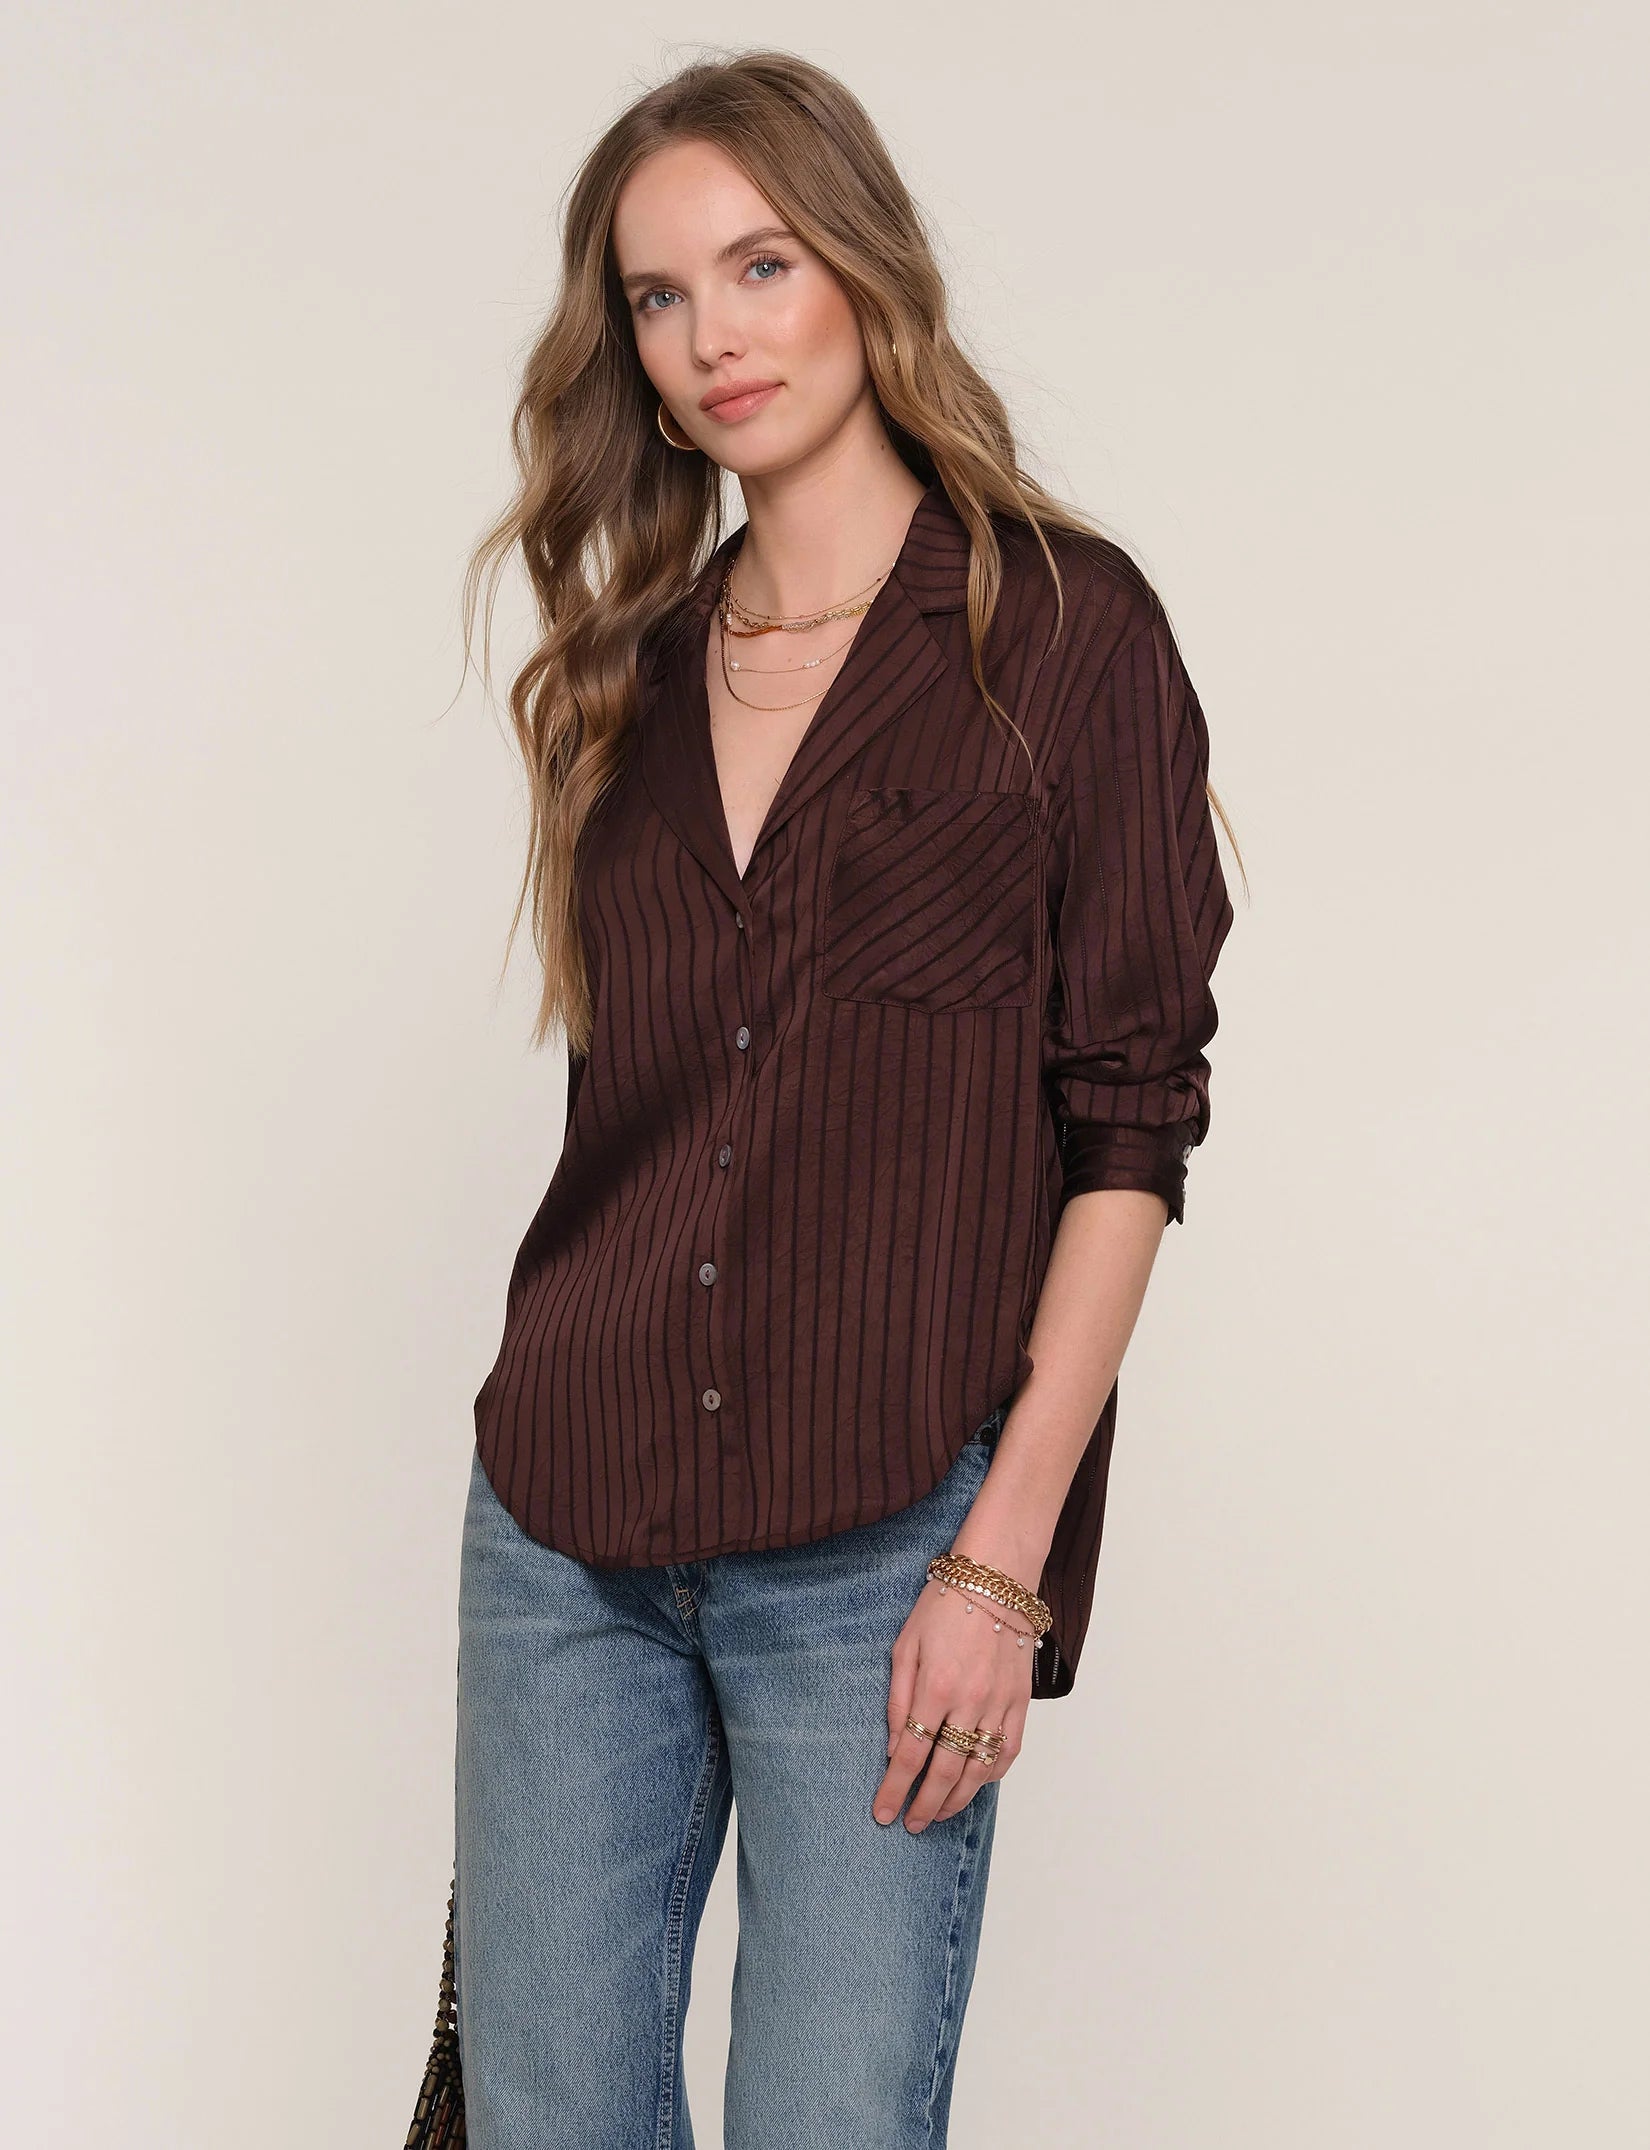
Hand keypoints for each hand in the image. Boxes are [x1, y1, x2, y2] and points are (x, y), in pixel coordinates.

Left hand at [872, 1568, 1033, 1830]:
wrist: (995, 1579)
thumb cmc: (943, 1606)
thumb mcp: (904, 1646)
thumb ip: (898, 1700)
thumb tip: (895, 1748)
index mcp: (934, 1686)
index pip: (911, 1754)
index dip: (895, 1789)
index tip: (883, 1813)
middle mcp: (969, 1701)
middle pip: (945, 1771)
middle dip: (925, 1805)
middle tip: (911, 1824)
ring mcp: (999, 1704)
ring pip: (978, 1770)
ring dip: (957, 1799)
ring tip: (939, 1814)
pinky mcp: (1020, 1702)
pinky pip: (1008, 1751)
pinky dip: (991, 1775)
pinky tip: (974, 1785)